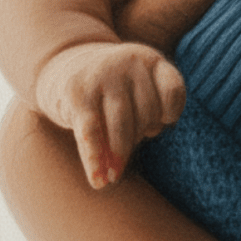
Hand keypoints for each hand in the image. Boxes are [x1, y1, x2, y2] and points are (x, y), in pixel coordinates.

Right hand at [34, 41, 185, 187]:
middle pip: (147, 113)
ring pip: (122, 125)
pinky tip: (98, 180)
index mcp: (150, 60)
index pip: (173, 91)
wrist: (67, 68)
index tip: (162, 123)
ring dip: (120, 156)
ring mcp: (102, 75)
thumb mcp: (137, 90)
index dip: (170, 114)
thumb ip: (147, 116)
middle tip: (129, 144)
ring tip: (115, 175)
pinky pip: (91, 132)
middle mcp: (128, 62)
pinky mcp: (77, 93)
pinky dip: (94, 159)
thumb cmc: (114, 89)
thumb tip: (134, 157)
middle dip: (141, 134)